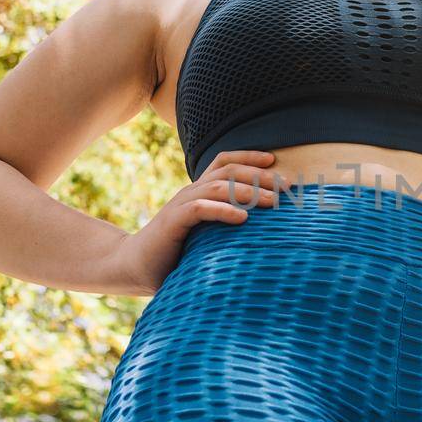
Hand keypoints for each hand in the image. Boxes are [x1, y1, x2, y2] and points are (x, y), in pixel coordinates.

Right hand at [109, 149, 280, 295]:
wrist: (135, 265)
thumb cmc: (176, 252)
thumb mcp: (206, 235)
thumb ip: (227, 227)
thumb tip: (266, 232)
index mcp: (199, 190)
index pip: (225, 162)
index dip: (249, 156)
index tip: (276, 161)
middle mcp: (191, 191)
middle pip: (229, 170)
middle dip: (260, 174)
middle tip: (286, 185)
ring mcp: (181, 204)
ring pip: (219, 187)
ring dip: (248, 192)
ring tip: (272, 201)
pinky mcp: (173, 222)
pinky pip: (200, 209)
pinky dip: (223, 211)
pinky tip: (243, 218)